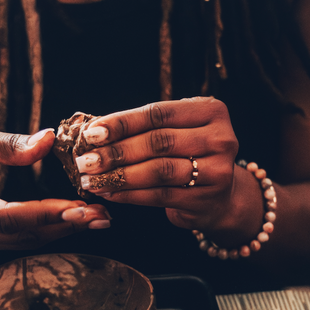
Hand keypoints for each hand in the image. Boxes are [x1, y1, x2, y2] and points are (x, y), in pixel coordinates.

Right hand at [0, 123, 110, 251]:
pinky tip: (75, 219)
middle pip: (20, 234)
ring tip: (98, 217)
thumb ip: (9, 144)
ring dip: (62, 229)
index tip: (77, 208)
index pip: (5, 217)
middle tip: (100, 214)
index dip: (44, 214)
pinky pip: (19, 238)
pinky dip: (48, 228)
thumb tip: (48, 140)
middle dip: (63, 224)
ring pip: (23, 240)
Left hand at [74, 97, 260, 238]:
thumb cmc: (190, 155)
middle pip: (158, 142)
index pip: (158, 114)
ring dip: (120, 176)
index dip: (122, 123)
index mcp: (211, 111)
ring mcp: (217, 170)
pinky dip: (130, 195)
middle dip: (116, 152)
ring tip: (93, 179)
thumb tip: (94, 132)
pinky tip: (110, 192)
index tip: (92, 133)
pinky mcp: (206, 199)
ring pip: (159, 171)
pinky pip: (160, 195)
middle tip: (86, 160)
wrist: (223, 195)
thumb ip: (145, 128)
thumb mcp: (177, 131)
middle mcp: (220, 138)